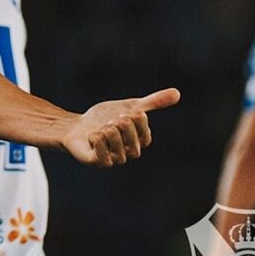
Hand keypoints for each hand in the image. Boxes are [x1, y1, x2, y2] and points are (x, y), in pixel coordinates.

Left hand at [61, 88, 179, 166]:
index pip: (145, 138)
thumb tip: (178, 93)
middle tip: (115, 118)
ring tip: (104, 126)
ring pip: (118, 151)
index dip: (139, 124)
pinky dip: (98, 142)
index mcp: (136, 143)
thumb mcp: (129, 107)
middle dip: (124, 128)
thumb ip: (152, 103)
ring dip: (110, 134)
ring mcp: (111, 160)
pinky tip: (94, 134)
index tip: (131, 112)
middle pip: (134, 146)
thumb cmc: (104, 118)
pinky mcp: (95, 162)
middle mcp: (126, 154)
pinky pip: (101, 158)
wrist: (76, 125)